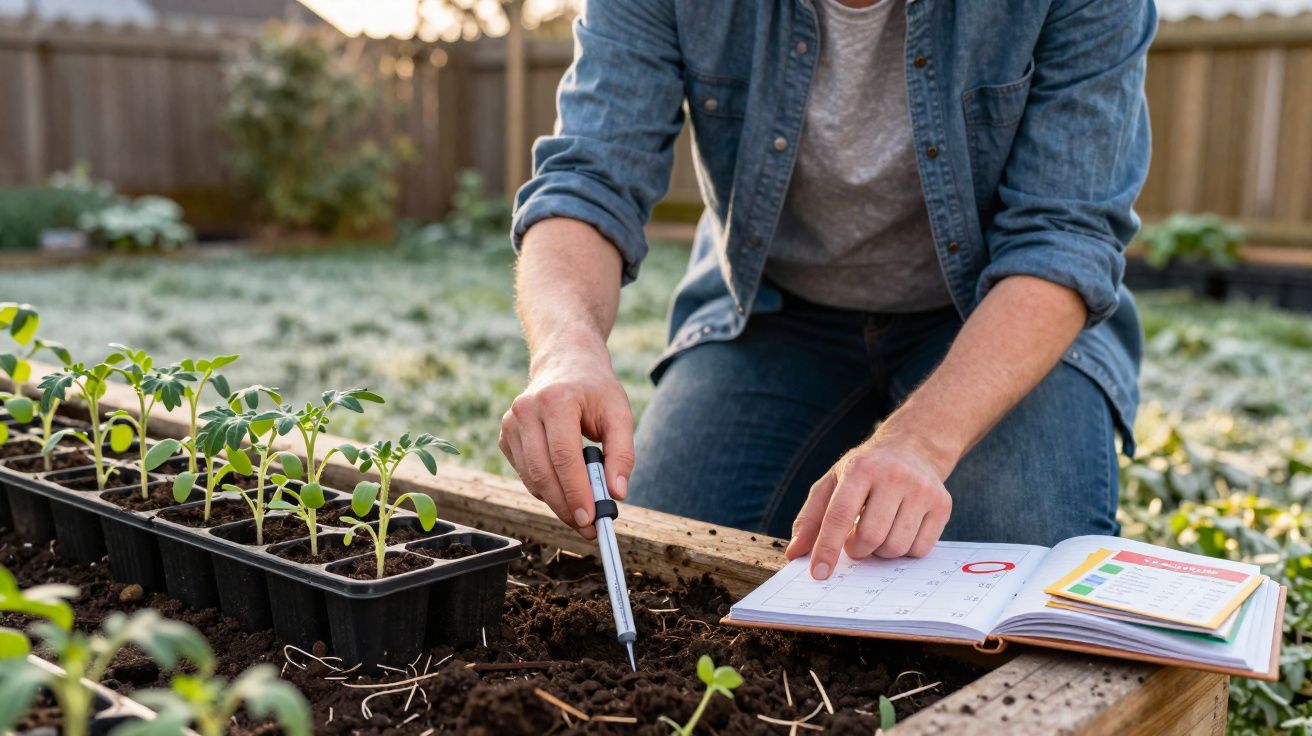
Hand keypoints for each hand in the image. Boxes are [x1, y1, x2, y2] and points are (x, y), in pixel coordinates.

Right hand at [499, 344, 634, 540]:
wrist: (565, 360)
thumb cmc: (595, 388)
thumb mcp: (619, 412)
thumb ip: (622, 453)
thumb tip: (617, 494)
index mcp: (555, 400)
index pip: (563, 456)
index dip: (577, 492)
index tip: (592, 519)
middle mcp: (526, 410)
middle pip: (543, 473)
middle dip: (566, 507)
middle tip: (588, 527)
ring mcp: (510, 423)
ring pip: (531, 479)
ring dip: (556, 502)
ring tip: (582, 513)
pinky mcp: (505, 436)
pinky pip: (526, 474)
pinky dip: (545, 489)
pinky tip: (564, 488)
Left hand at [785, 433, 953, 578]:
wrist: (913, 448)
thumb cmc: (865, 471)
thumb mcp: (832, 483)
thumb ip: (811, 518)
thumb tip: (795, 554)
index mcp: (860, 468)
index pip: (839, 515)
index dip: (827, 548)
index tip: (818, 573)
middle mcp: (894, 476)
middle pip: (871, 537)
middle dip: (857, 549)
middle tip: (854, 541)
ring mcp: (922, 490)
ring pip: (896, 547)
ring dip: (881, 551)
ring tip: (877, 532)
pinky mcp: (942, 504)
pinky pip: (920, 550)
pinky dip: (904, 551)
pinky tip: (899, 531)